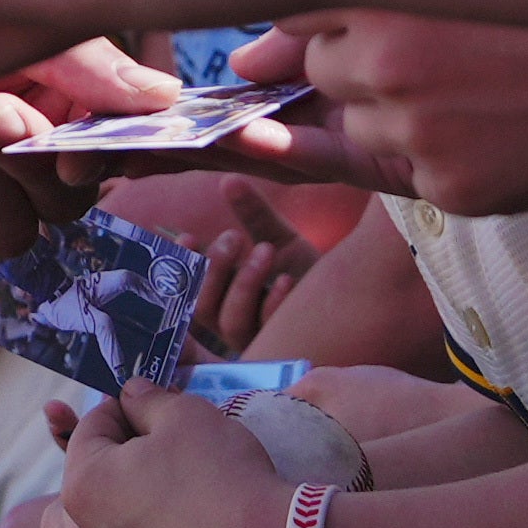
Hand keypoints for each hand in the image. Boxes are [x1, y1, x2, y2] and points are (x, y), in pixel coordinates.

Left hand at [0, 0, 180, 249]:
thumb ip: (75, 57)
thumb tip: (163, 98)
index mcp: (56, 102)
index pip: (112, 152)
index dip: (124, 152)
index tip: (113, 131)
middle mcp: (12, 156)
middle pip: (65, 205)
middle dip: (41, 163)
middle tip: (7, 104)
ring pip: (5, 231)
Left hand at [49, 383, 293, 527]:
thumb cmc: (226, 475)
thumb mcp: (187, 414)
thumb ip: (147, 400)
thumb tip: (130, 395)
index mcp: (84, 488)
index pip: (88, 434)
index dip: (118, 412)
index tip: (143, 408)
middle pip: (99, 499)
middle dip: (124, 475)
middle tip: (167, 462)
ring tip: (188, 515)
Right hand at [187, 181, 320, 356]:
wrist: (346, 297)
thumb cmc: (301, 269)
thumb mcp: (276, 237)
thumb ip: (253, 214)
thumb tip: (229, 179)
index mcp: (221, 295)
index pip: (186, 286)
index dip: (181, 265)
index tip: (188, 235)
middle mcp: (230, 321)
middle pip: (202, 306)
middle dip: (214, 269)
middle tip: (232, 237)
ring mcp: (254, 339)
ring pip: (230, 321)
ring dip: (243, 283)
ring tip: (264, 250)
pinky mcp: (280, 348)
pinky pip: (268, 331)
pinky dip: (273, 303)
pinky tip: (286, 281)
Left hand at [260, 13, 527, 212]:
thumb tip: (248, 58)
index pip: (300, 8)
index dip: (332, 14)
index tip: (362, 14)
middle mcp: (386, 58)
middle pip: (324, 68)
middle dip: (363, 63)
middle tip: (453, 46)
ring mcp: (417, 131)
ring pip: (364, 126)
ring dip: (401, 112)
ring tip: (492, 81)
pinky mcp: (451, 189)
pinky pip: (410, 177)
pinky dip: (444, 158)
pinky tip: (510, 123)